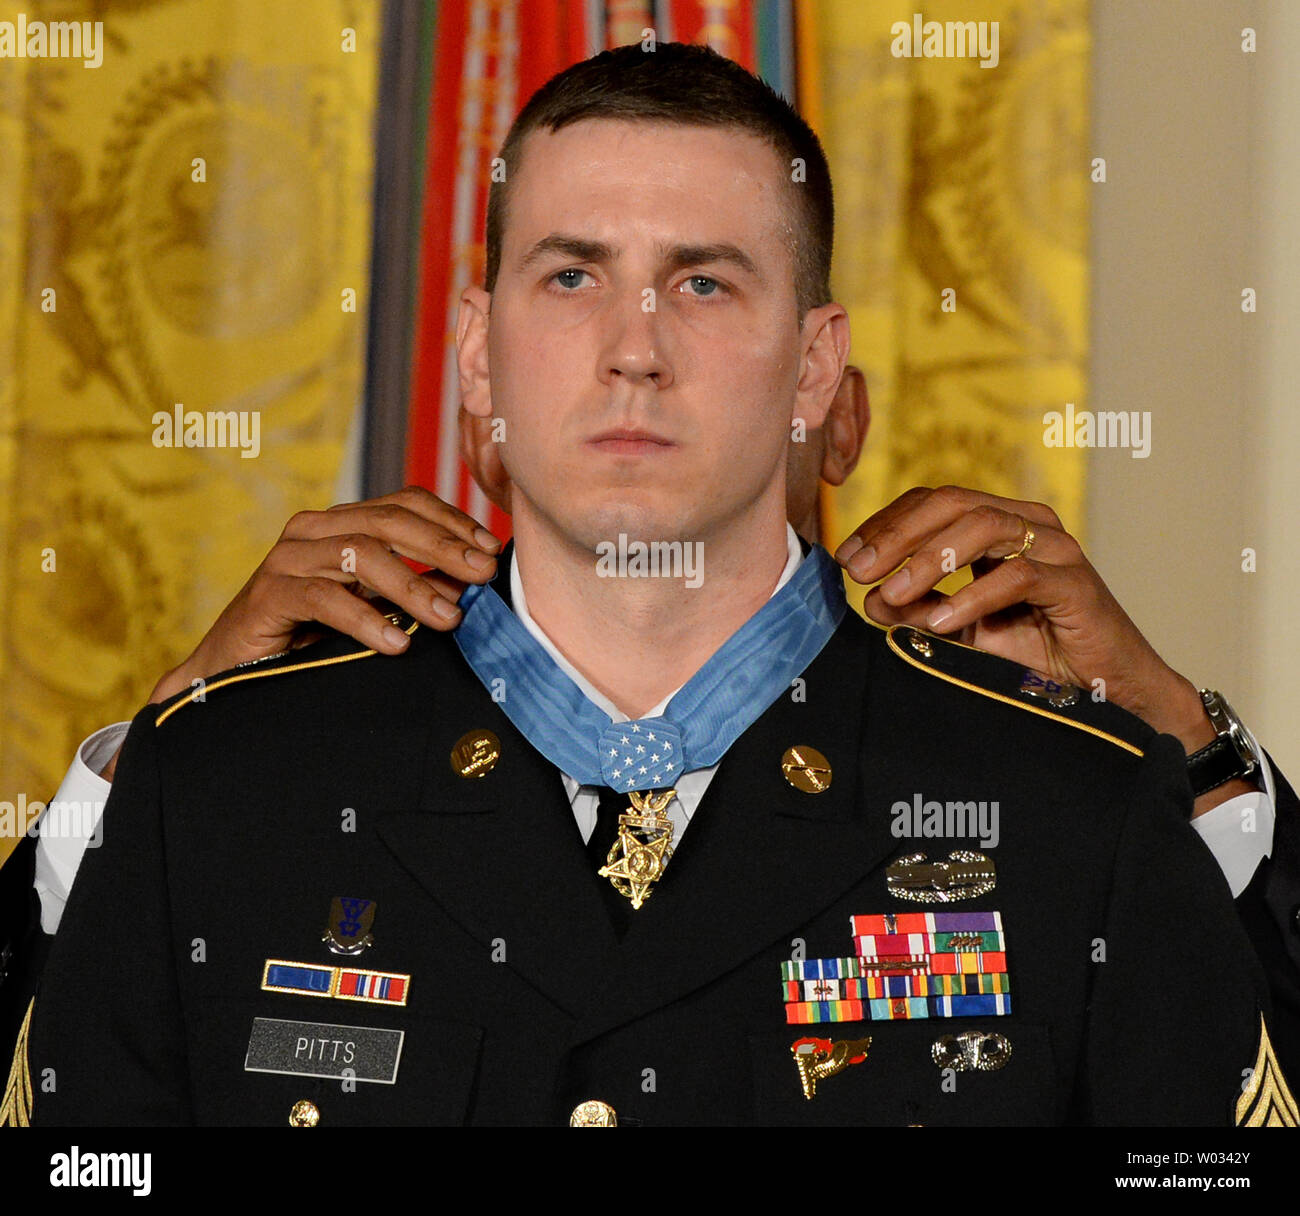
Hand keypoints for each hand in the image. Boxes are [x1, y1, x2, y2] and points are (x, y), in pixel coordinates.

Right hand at [93, 489, 500, 782]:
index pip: (405, 504)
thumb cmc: (309, 639)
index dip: (452, 522)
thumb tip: (470, 583)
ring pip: (362, 554)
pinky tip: (397, 644)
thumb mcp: (371, 608)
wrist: (234, 672)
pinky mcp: (269, 594)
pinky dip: (366, 620)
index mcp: (341, 524)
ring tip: (449, 617)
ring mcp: (289, 558)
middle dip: (444, 548)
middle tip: (482, 574)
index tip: (490, 549)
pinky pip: (326, 599)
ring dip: (414, 586)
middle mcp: (314, 530)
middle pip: (390, 522)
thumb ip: (413, 590)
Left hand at [834, 486, 1246, 815]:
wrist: (1104, 695)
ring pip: (984, 527)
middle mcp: (1027, 525)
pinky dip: (974, 597)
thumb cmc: (1031, 657)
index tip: (846, 557)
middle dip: (898, 534)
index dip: (885, 523)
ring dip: (929, 559)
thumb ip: (916, 608)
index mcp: (997, 524)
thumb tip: (868, 597)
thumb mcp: (958, 629)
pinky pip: (1019, 576)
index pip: (932, 502)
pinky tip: (943, 623)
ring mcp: (1055, 549)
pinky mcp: (1076, 584)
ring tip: (893, 593)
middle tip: (859, 569)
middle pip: (952, 502)